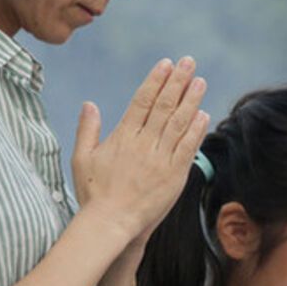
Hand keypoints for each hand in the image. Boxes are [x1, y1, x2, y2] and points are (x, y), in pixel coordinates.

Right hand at [71, 57, 208, 239]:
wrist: (110, 223)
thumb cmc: (93, 194)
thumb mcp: (82, 158)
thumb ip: (87, 129)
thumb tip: (89, 104)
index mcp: (122, 137)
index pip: (142, 101)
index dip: (156, 81)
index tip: (166, 64)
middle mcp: (143, 144)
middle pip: (163, 106)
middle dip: (177, 81)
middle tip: (188, 62)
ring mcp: (160, 159)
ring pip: (179, 123)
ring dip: (191, 100)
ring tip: (200, 81)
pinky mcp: (174, 176)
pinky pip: (188, 149)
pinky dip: (196, 131)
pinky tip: (204, 115)